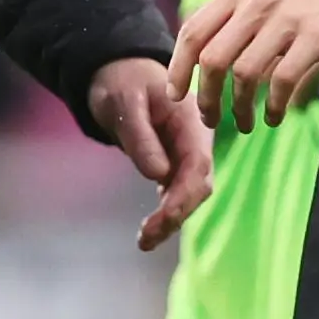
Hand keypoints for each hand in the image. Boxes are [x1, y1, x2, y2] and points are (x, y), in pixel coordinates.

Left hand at [88, 56, 215, 250]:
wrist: (120, 76)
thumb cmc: (123, 83)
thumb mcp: (125, 102)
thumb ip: (141, 137)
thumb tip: (158, 175)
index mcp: (191, 121)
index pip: (198, 166)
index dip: (183, 196)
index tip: (162, 219)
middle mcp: (195, 141)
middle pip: (198, 186)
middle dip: (176, 215)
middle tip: (146, 239)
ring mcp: (186, 154)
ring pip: (187, 194)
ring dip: (170, 220)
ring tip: (144, 241)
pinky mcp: (174, 164)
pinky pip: (175, 193)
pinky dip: (164, 213)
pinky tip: (149, 230)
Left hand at [170, 0, 318, 132]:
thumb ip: (239, 12)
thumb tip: (211, 57)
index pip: (194, 31)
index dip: (178, 68)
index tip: (176, 94)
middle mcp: (257, 1)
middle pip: (212, 58)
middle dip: (205, 97)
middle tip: (211, 119)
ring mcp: (286, 18)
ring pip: (244, 74)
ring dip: (239, 108)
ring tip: (245, 124)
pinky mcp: (316, 35)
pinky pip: (283, 80)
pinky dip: (274, 105)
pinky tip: (275, 117)